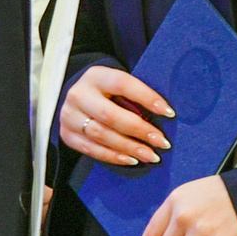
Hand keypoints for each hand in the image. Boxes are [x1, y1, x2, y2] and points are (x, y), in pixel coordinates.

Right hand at [58, 65, 174, 166]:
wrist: (78, 98)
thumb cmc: (108, 93)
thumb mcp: (118, 85)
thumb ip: (134, 96)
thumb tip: (164, 114)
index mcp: (95, 76)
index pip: (122, 83)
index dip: (147, 97)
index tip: (169, 113)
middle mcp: (78, 94)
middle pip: (110, 115)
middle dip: (140, 130)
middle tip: (162, 142)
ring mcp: (69, 116)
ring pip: (101, 135)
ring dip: (129, 147)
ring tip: (151, 155)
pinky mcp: (67, 135)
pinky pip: (91, 149)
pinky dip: (113, 156)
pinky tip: (131, 160)